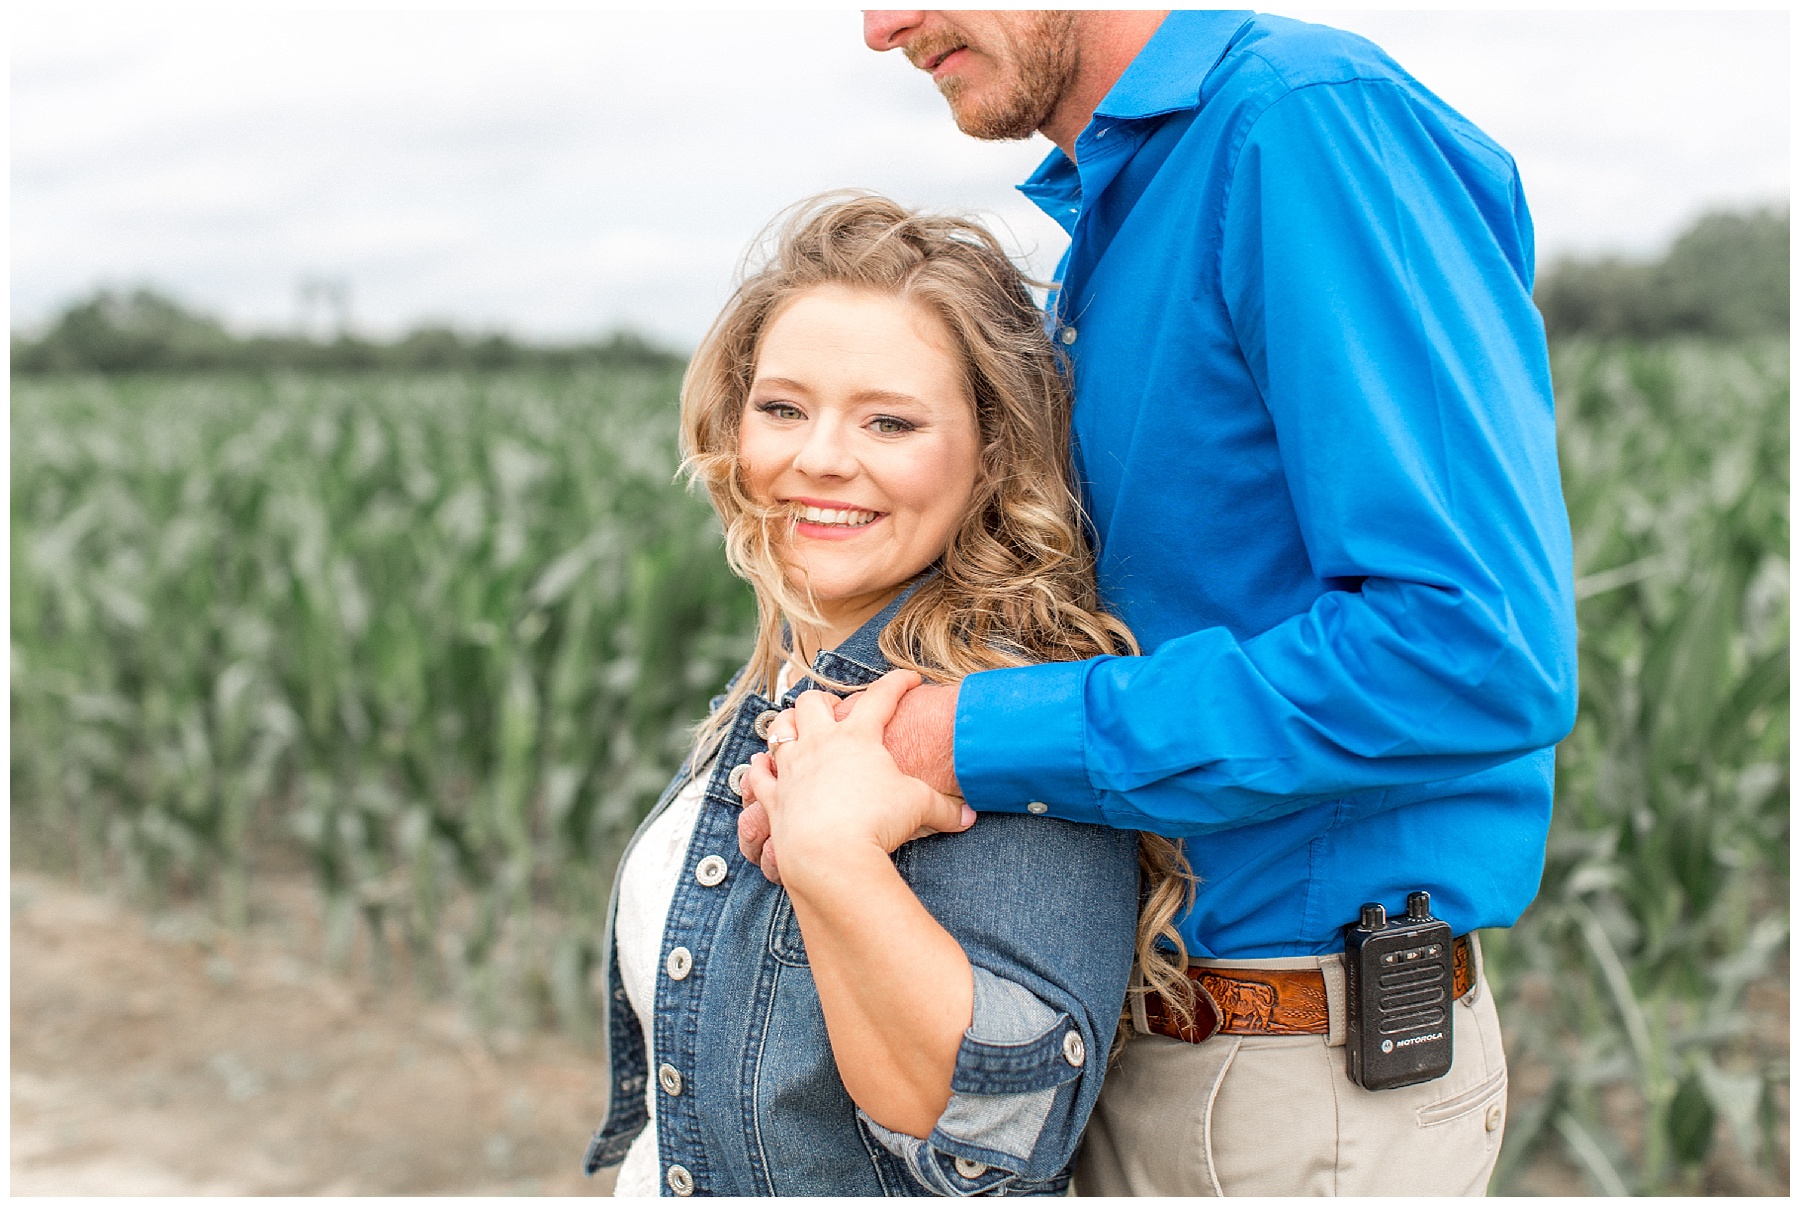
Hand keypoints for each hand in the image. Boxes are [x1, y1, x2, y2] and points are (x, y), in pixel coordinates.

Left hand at [740, 671, 972, 882]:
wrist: (831, 855)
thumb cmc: (876, 822)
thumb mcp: (920, 807)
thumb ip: (945, 808)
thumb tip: (970, 816)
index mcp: (858, 737)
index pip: (881, 697)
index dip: (898, 683)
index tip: (909, 678)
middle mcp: (820, 744)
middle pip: (813, 701)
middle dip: (824, 700)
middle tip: (836, 710)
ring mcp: (792, 768)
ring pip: (780, 729)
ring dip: (787, 725)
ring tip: (797, 730)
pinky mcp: (774, 797)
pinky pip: (759, 774)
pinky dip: (759, 768)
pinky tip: (762, 765)